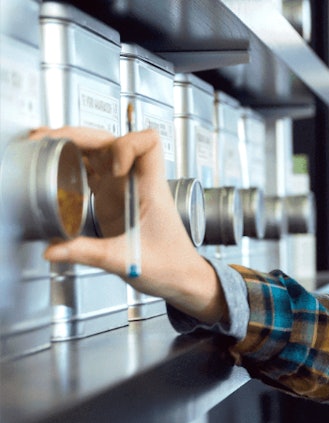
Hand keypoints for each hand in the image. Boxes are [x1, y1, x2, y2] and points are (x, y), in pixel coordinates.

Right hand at [30, 126, 227, 323]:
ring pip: (98, 152)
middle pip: (110, 140)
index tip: (112, 167)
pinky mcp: (112, 199)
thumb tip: (54, 249)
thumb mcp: (128, 261)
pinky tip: (54, 168)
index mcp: (150, 188)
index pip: (148, 143)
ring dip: (72, 145)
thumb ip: (89, 253)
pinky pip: (91, 172)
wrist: (181, 278)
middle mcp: (137, 183)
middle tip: (50, 140)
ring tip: (44, 146)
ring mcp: (123, 189)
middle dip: (79, 135)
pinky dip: (71, 165)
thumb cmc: (171, 265)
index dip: (126, 145)